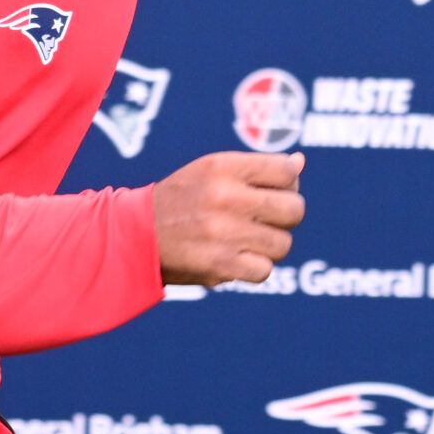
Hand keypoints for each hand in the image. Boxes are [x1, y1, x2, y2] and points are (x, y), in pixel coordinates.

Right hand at [153, 151, 304, 285]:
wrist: (135, 234)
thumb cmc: (181, 198)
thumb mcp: (211, 170)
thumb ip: (255, 168)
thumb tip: (299, 163)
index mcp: (223, 166)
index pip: (287, 171)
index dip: (288, 184)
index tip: (273, 192)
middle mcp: (225, 196)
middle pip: (294, 209)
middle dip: (286, 217)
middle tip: (266, 220)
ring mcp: (224, 232)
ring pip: (283, 243)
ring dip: (270, 246)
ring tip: (248, 240)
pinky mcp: (220, 264)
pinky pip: (265, 270)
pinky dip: (255, 268)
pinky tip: (238, 259)